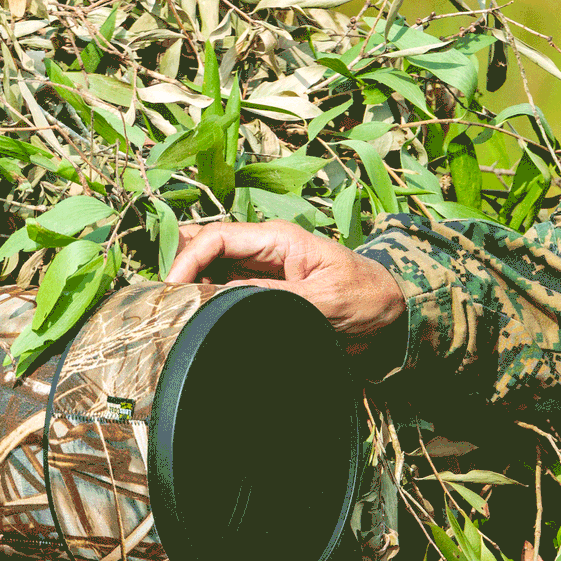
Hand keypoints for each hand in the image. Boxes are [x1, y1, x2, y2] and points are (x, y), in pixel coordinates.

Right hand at [165, 220, 404, 354]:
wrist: (394, 314)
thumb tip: (225, 300)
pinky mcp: (264, 292)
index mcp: (278, 239)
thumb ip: (276, 297)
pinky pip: (225, 292)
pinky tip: (198, 322)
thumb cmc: (367, 297)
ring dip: (192, 289)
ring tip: (176, 316)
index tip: (173, 290)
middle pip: (206, 248)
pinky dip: (208, 304)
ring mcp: (262, 271)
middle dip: (181, 269)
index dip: (188, 259)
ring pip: (210, 270)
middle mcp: (264, 250)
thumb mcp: (324, 300)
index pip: (217, 237)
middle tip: (166, 305)